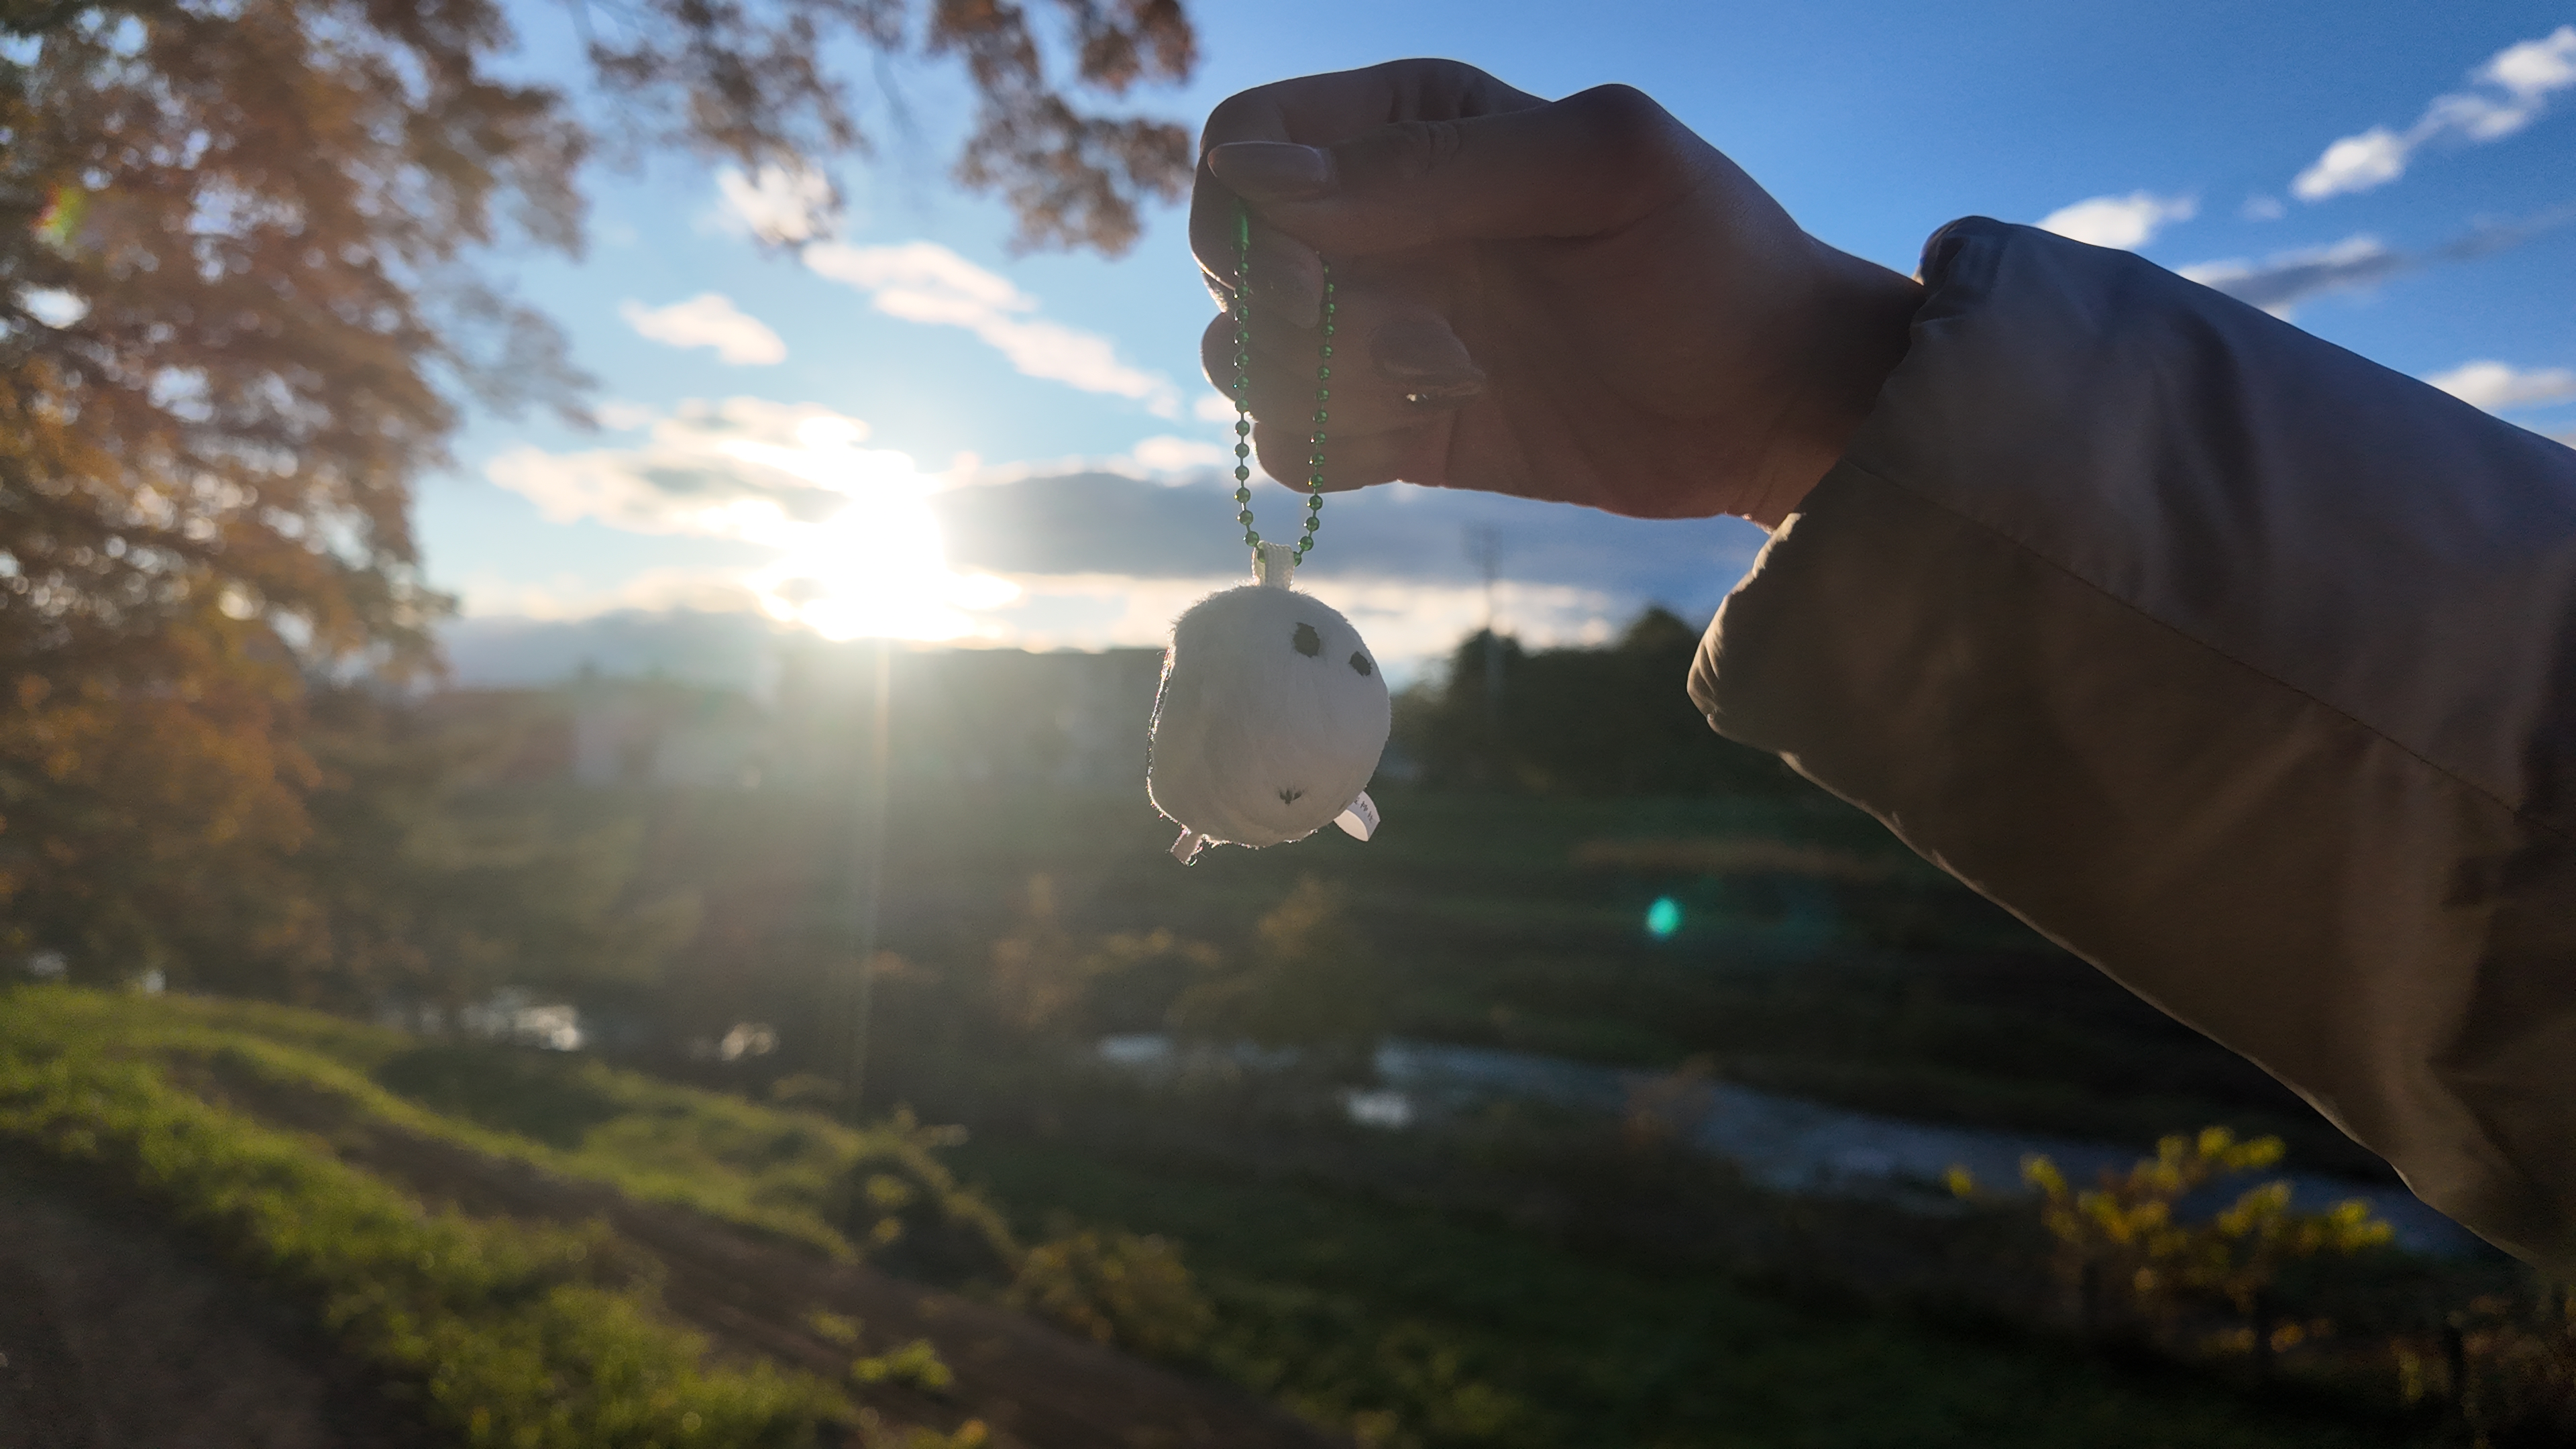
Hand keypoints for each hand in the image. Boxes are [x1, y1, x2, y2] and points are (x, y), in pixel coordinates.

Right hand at [1191, 60, 1921, 523]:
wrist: (1774, 399)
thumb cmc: (1712, 257)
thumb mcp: (1598, 170)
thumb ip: (1430, 165)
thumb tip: (1254, 176)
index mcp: (1411, 124)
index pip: (1244, 141)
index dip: (1245, 211)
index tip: (1315, 267)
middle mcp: (1376, 221)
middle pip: (1227, 262)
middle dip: (1294, 312)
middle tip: (1421, 340)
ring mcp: (1378, 330)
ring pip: (1242, 360)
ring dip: (1325, 384)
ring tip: (1455, 381)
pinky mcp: (1395, 430)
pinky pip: (1290, 445)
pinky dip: (1331, 449)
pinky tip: (1432, 431)